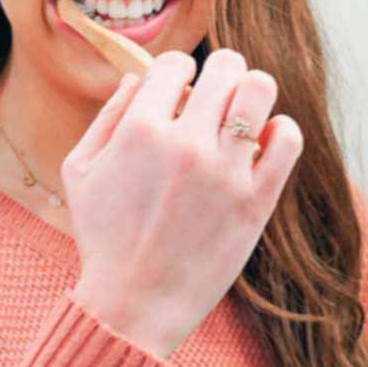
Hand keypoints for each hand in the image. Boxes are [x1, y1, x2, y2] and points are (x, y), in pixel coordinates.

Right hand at [64, 48, 303, 358]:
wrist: (135, 303)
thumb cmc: (104, 238)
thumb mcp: (80, 171)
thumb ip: (107, 115)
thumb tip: (139, 77)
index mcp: (139, 130)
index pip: (176, 63)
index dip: (178, 72)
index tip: (178, 93)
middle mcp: (186, 143)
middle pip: (226, 66)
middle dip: (222, 73)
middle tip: (216, 98)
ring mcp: (225, 171)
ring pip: (260, 91)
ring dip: (253, 93)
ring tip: (242, 114)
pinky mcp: (256, 200)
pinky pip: (287, 139)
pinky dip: (280, 131)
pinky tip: (263, 144)